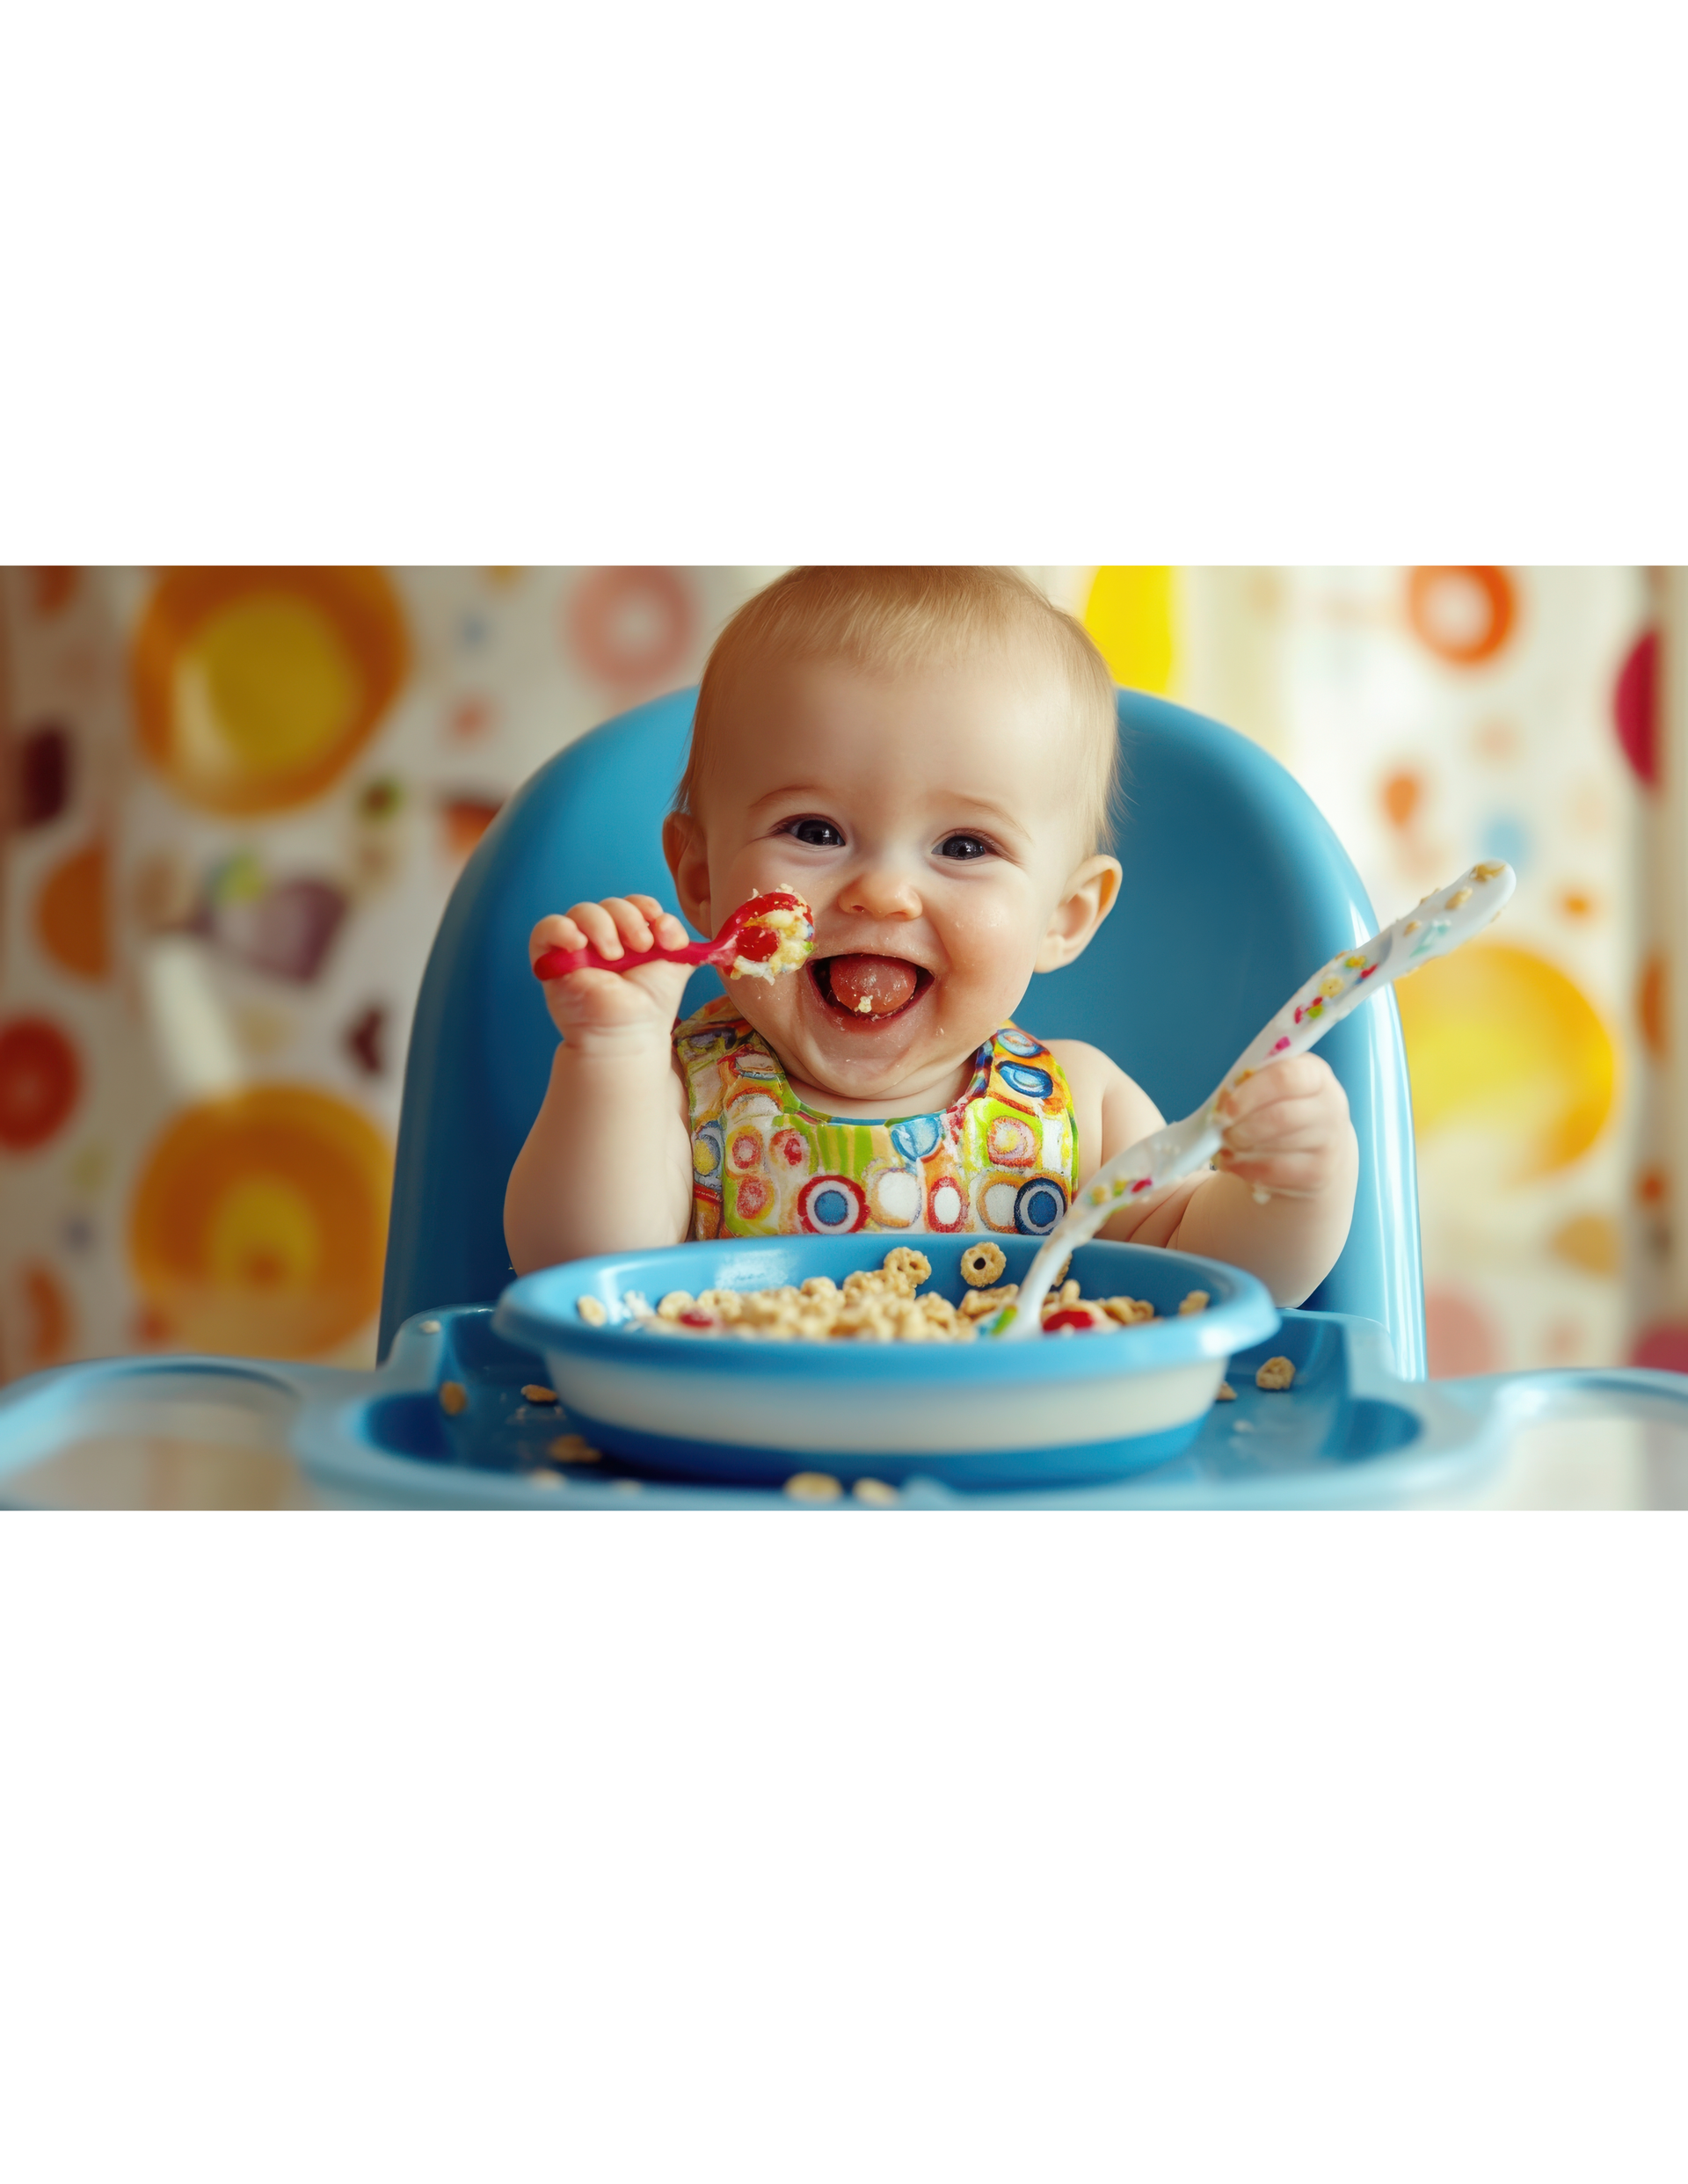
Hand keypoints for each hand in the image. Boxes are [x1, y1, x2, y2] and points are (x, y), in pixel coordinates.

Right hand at [530, 894, 694, 1045]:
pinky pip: (546, 928)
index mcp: (628, 936)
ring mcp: (575, 947)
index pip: (631, 904)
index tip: (657, 923)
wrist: (628, 1032)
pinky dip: (562, 929)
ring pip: (582, 912)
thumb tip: (664, 921)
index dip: (644, 907)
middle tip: (641, 946)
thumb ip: (677, 936)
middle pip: (609, 905)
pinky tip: (578, 943)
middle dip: (628, 918)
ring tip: (613, 955)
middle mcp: (601, 938)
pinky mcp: (551, 959)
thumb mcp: (674, 964)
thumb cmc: (649, 1003)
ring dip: (602, 926)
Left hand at [1214, 1054, 1351, 1199]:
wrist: (1315, 1147)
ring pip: (1276, 1146)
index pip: (1285, 1077)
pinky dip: (1246, 1169)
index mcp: (1314, 1074)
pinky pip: (1275, 1171)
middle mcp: (1329, 1106)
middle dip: (1242, 1127)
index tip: (1225, 1108)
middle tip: (1221, 1132)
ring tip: (1225, 1146)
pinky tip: (1234, 1164)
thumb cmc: (1281, 1108)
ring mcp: (1328, 1142)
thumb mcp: (1268, 1088)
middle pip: (1280, 1116)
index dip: (1250, 1093)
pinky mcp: (1319, 1172)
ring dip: (1241, 1148)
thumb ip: (1245, 1088)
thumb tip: (1221, 1104)